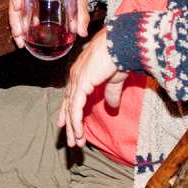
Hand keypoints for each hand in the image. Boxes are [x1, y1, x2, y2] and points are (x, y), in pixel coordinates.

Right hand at [9, 0, 84, 48]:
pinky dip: (22, 26)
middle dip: (14, 18)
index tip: (17, 8)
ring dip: (16, 25)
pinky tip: (25, 38)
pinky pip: (21, 15)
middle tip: (18, 33)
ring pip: (16, 10)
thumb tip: (82, 32)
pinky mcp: (29, 4)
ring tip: (19, 41)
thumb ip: (82, 13)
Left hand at [56, 31, 127, 149]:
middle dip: (70, 124)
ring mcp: (76, 80)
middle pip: (69, 105)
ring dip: (73, 128)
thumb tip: (113, 107)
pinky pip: (76, 108)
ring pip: (71, 109)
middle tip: (70, 141)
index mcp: (81, 73)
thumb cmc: (119, 55)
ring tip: (75, 143)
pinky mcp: (81, 85)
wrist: (121, 44)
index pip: (71, 96)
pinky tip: (77, 133)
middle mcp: (75, 76)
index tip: (66, 124)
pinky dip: (76, 122)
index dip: (68, 111)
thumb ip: (111, 93)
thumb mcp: (115, 79)